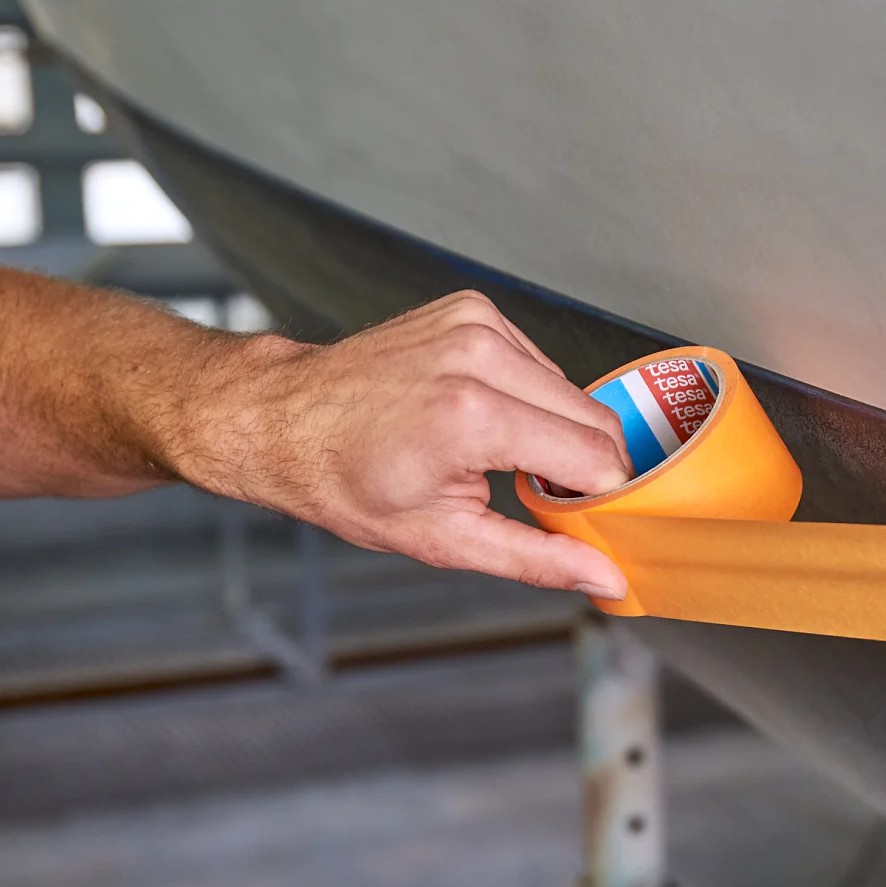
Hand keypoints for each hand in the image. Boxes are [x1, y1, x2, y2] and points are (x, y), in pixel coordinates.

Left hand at [184, 291, 633, 595]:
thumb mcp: (441, 540)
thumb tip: (605, 578)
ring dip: (557, 429)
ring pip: (572, 390)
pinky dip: (530, 396)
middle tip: (543, 496)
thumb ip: (537, 559)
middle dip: (585, 465)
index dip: (602, 496)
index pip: (595, 457)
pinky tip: (486, 417)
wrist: (280, 419)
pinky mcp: (473, 309)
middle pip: (595, 419)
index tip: (586, 519)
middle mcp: (479, 356)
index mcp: (472, 416)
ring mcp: (476, 323)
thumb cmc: (342, 481)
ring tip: (502, 457)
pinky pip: (538, 362)